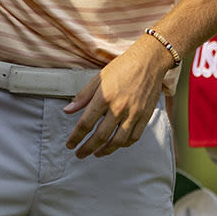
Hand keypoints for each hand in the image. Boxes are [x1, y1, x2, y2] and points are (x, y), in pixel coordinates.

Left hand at [64, 36, 171, 158]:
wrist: (148, 61)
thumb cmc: (122, 67)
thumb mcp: (98, 78)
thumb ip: (83, 96)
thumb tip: (68, 110)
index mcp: (104, 97)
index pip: (85, 123)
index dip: (76, 137)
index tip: (70, 144)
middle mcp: (119, 108)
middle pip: (100, 136)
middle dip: (87, 148)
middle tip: (80, 154)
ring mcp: (133, 113)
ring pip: (118, 141)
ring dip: (105, 151)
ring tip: (97, 153)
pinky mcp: (145, 116)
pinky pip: (134, 137)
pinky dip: (123, 145)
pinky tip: (116, 145)